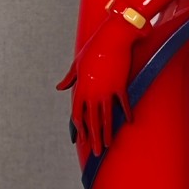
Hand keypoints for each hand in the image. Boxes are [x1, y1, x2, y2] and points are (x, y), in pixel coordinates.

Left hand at [56, 11, 137, 157]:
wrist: (114, 36)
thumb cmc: (95, 47)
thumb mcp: (77, 62)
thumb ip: (69, 78)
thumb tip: (59, 88)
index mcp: (81, 87)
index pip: (77, 114)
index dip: (80, 130)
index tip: (83, 140)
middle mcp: (92, 92)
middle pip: (92, 121)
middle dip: (94, 138)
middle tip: (96, 152)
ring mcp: (106, 90)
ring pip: (107, 117)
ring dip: (108, 133)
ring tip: (109, 146)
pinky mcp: (120, 85)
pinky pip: (123, 104)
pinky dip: (127, 114)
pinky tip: (129, 122)